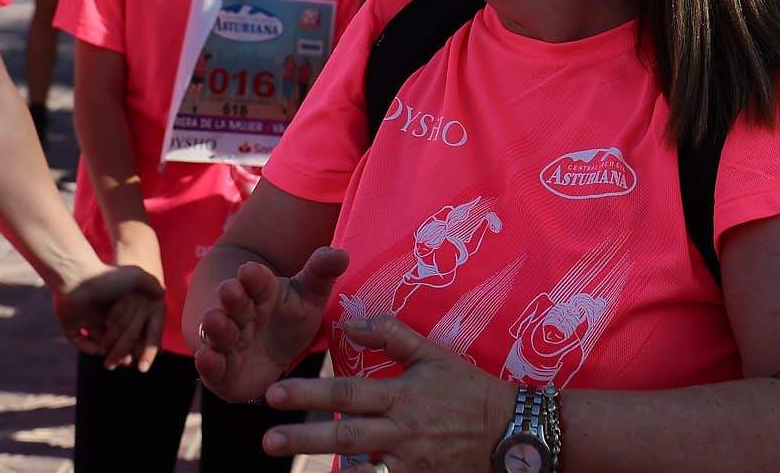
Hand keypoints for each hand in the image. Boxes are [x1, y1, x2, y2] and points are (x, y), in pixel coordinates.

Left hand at [53, 264, 163, 365]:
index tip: (142, 350)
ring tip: (113, 361)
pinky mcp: (70, 323)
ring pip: (97, 341)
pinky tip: (95, 350)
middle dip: (122, 350)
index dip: (136, 338)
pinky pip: (78, 340)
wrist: (77, 275)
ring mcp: (85, 317)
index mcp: (116, 301)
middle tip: (128, 362)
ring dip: (106, 351)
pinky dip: (86, 346)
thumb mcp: (136, 277)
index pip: (129, 324)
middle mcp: (101, 310)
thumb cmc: (107, 277)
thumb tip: (163, 292)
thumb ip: (151, 284)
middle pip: (114, 336)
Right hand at [194, 247, 350, 401]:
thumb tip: (342, 255)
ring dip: (215, 327)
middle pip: (233, 302)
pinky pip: (210, 367)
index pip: (255, 280)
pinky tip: (206, 359)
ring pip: (217, 332)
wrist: (268, 351)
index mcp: (260, 290)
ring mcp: (227, 341)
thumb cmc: (290, 316)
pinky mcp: (221, 372)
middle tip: (231, 290)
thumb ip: (322, 274)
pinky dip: (207, 363)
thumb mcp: (310, 295)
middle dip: (231, 297)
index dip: (253, 276)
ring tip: (215, 321)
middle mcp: (239, 313)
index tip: (252, 270)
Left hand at [260, 314, 516, 470]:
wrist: (512, 432)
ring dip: (325, 466)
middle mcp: (402, 431)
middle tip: (268, 439)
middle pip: (345, 434)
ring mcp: (410, 462)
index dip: (310, 393)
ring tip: (289, 467)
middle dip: (303, 438)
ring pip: (360, 467)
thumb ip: (391, 335)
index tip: (274, 394)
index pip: (348, 394)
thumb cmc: (469, 389)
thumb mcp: (434, 355)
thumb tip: (348, 322)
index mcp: (403, 395)